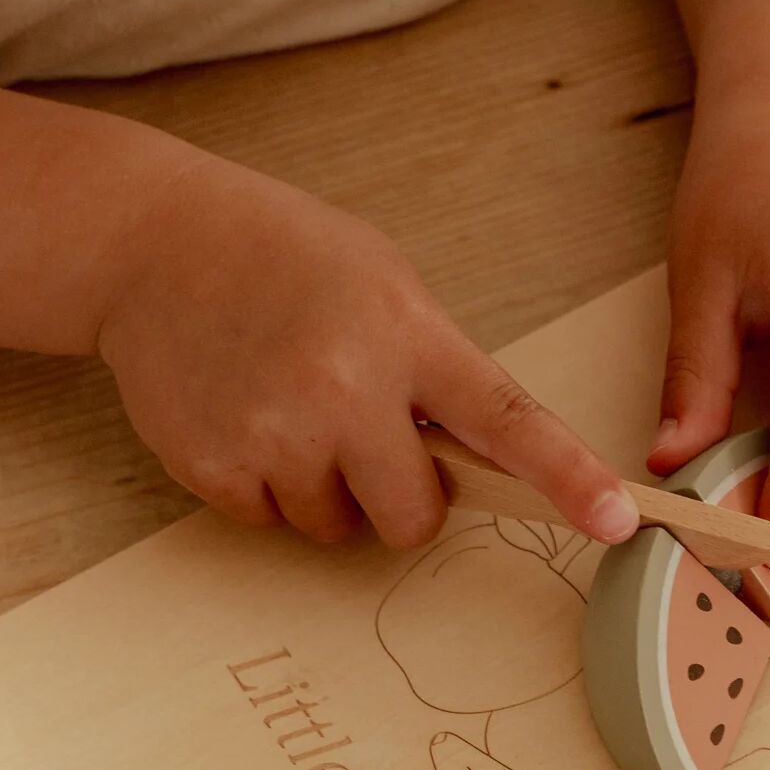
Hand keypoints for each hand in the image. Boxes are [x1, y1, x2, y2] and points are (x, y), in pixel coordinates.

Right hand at [97, 158, 638, 548]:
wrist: (149, 242)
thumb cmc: (287, 261)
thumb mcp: (388, 285)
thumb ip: (442, 372)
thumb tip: (495, 468)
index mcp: (407, 334)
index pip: (507, 422)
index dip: (569, 478)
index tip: (620, 520)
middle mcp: (344, 389)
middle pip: (414, 516)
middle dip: (401, 494)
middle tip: (361, 430)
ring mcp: (275, 433)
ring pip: (340, 527)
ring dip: (327, 487)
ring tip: (288, 405)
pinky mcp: (214, 466)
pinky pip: (271, 521)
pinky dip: (264, 485)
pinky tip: (243, 414)